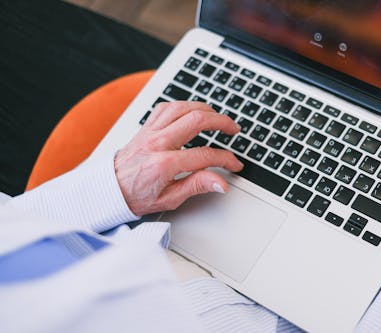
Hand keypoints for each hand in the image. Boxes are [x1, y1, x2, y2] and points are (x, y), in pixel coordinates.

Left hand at [114, 101, 243, 215]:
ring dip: (204, 109)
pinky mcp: (145, 127)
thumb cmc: (135, 196)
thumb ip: (196, 186)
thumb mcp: (169, 199)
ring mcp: (150, 132)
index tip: (234, 163)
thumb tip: (220, 182)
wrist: (107, 190)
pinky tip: (192, 112)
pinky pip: (166, 107)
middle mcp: (157, 143)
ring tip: (218, 118)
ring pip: (182, 107)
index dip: (226, 159)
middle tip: (233, 129)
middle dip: (222, 122)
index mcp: (164, 164)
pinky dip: (183, 106)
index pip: (205, 156)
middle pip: (196, 120)